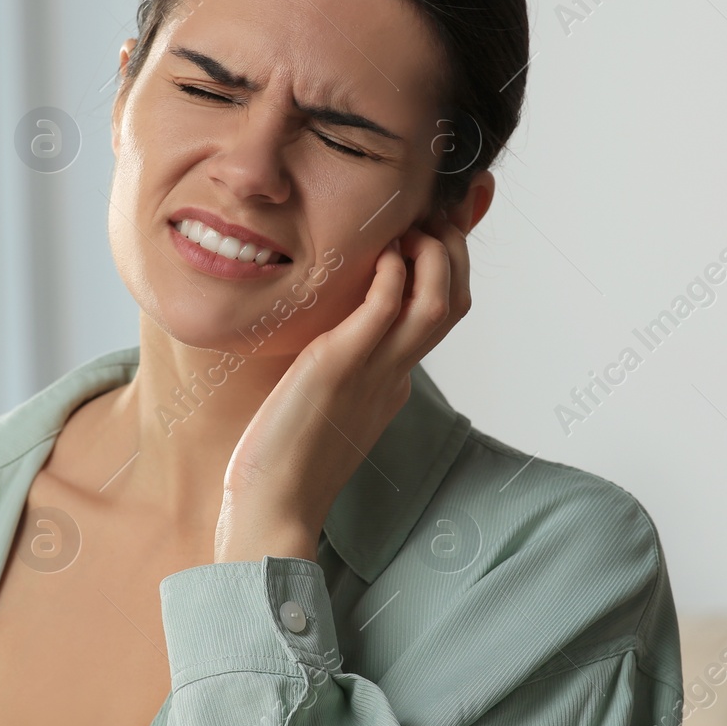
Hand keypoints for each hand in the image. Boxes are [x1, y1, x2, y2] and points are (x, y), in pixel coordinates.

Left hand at [213, 212, 472, 563]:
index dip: (445, 266)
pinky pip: (384, 309)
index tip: (430, 229)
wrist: (272, 511)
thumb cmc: (282, 464)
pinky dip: (391, 274)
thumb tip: (323, 341)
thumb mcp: (321, 405)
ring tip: (413, 225)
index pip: (439, 314)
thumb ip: (333, 371)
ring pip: (438, 302)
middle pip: (454, 301)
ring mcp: (373, 370)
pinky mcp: (339, 367)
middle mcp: (393, 373)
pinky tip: (382, 253)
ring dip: (434, 255)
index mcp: (391, 381)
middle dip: (453, 250)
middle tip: (432, 215)